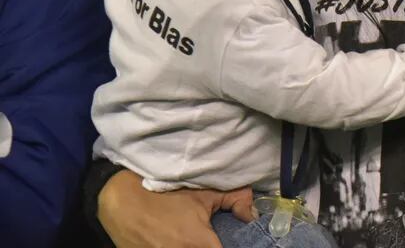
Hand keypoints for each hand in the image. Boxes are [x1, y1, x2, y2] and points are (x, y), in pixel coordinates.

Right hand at [98, 169, 254, 247]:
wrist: (121, 201)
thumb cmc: (165, 194)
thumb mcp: (203, 193)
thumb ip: (234, 199)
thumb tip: (252, 214)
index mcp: (199, 243)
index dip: (232, 247)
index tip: (232, 242)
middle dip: (210, 246)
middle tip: (211, 239)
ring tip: (190, 240)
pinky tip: (174, 241)